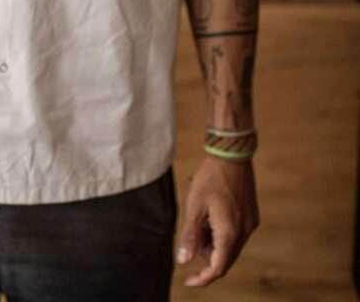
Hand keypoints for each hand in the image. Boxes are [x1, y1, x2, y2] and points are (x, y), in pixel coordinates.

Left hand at [175, 154, 259, 286]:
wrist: (232, 153)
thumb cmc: (210, 177)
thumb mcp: (194, 204)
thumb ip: (190, 235)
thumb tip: (182, 261)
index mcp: (229, 232)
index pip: (217, 268)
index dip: (202, 278)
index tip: (188, 280)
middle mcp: (244, 232)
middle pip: (224, 259)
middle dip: (206, 255)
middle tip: (191, 236)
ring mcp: (251, 224)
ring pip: (231, 247)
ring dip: (214, 243)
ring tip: (200, 220)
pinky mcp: (252, 216)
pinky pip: (237, 235)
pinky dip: (223, 234)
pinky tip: (211, 216)